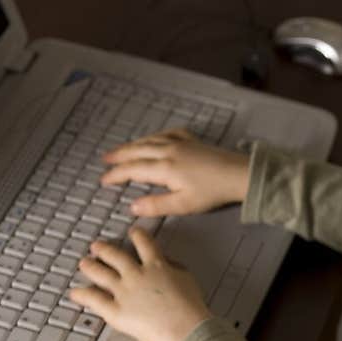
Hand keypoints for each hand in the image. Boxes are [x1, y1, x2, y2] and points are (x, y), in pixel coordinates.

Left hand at [70, 228, 209, 340]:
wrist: (183, 329)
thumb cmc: (190, 308)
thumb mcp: (187, 279)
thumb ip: (174, 267)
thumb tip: (165, 261)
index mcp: (155, 265)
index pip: (144, 243)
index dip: (137, 235)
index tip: (133, 232)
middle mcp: (135, 274)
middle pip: (115, 256)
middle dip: (104, 249)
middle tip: (97, 246)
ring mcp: (123, 292)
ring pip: (100, 273)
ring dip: (90, 266)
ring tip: (84, 263)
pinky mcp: (115, 310)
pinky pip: (94, 300)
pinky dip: (82, 295)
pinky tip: (74, 293)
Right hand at [100, 129, 250, 216]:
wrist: (237, 174)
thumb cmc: (212, 192)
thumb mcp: (184, 205)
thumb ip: (157, 205)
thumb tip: (132, 207)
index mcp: (164, 168)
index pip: (133, 170)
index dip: (116, 175)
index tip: (104, 180)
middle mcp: (168, 150)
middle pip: (137, 151)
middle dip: (119, 156)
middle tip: (105, 160)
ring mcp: (179, 142)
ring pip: (149, 140)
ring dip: (132, 145)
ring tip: (121, 150)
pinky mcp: (191, 140)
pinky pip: (166, 133)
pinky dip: (154, 136)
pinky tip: (152, 138)